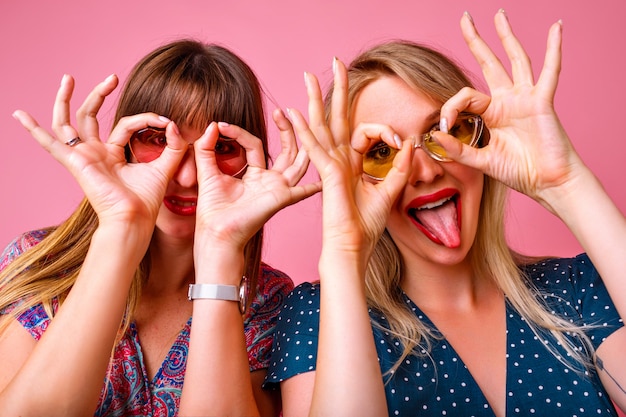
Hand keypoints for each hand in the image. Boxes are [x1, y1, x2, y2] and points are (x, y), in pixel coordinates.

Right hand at [13, 74, 187, 229]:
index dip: (145, 118)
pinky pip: (49, 143)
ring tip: (68, 77)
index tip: (165, 121)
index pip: (125, 124)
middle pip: (89, 116)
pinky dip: (33, 129)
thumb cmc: (146, 199)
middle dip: (98, 94)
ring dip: (65, 99)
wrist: (133, 217)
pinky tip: (19, 115)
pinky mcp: (74, 161)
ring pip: (67, 122)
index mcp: (112, 154)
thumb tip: (173, 123)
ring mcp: (82, 156)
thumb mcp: (164, 166)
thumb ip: (173, 145)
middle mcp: (94, 153)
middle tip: (112, 76)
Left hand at [192, 110, 319, 249]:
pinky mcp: (281, 198)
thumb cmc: (212, 209)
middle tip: (282, 111)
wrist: (216, 233)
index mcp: (255, 175)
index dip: (238, 132)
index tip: (220, 125)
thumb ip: (206, 148)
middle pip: (287, 150)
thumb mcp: (206, 171)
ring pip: (298, 161)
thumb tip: (211, 125)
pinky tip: (327, 179)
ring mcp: (278, 189)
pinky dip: (315, 186)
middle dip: (287, 130)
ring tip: (298, 120)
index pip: (255, 144)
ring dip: (300, 141)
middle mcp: (271, 181)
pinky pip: (303, 191)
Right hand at [288, 59, 411, 261]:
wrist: (354, 247)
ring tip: (308, 75)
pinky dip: (304, 130)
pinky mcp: (327, 174)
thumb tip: (410, 144)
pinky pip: (315, 147)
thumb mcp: (390, 191)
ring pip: (322, 125)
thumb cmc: (367, 226)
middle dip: (337, 89)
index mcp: (352, 164)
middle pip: (337, 118)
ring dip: (315, 99)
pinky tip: (293, 112)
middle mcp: (339, 161)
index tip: (402, 141)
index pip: (365, 132)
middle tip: (335, 62)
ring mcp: (330, 166)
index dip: (385, 130)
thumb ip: (399, 167)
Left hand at [435, 11, 583, 211]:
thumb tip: (435, 136)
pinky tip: (556, 28)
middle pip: (490, 63)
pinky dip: (553, 49)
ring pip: (515, 59)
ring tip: (499, 15)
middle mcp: (508, 101)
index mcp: (492, 114)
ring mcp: (525, 98)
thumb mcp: (481, 161)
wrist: (547, 183)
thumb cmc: (519, 172)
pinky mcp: (542, 102)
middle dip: (477, 41)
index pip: (465, 97)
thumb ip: (459, 150)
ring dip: (506, 36)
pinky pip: (550, 72)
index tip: (443, 126)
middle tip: (465, 18)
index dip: (450, 108)